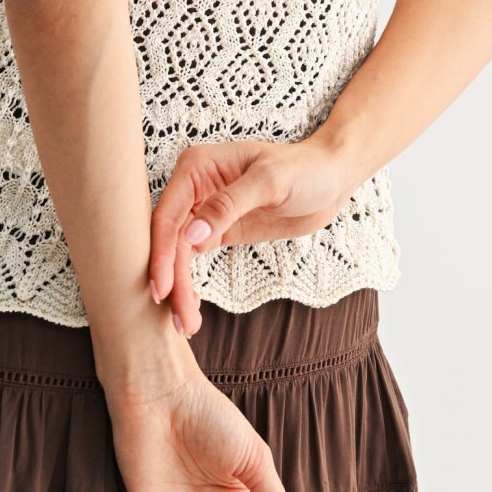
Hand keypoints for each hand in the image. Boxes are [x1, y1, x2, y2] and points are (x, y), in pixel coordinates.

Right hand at [147, 137, 353, 338]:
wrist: (330, 180)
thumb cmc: (304, 169)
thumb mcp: (270, 182)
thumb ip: (229, 205)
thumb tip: (191, 235)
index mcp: (197, 166)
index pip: (169, 214)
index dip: (161, 252)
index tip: (162, 288)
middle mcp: (193, 188)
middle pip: (169, 239)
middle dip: (171, 279)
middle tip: (180, 319)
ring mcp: (203, 211)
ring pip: (178, 255)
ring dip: (180, 289)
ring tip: (187, 325)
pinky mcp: (217, 232)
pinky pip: (192, 260)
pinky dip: (190, 284)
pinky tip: (191, 307)